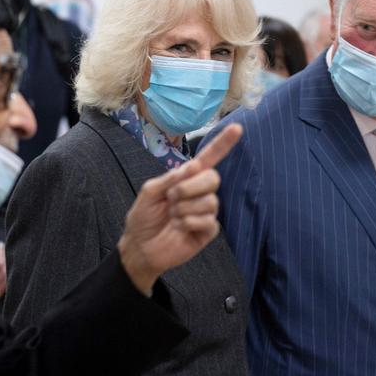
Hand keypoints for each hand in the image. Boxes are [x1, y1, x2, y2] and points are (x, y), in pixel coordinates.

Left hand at [118, 123, 241, 293]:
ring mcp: (205, 212)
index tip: (236, 128)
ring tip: (172, 216)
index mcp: (187, 179)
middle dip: (189, 187)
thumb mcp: (150, 191)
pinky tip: (179, 227)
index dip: (222, 144)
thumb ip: (171, 178)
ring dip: (185, 208)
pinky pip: (208, 220)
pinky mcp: (207, 231)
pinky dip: (189, 222)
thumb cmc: (143, 217)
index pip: (208, 159)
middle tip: (171, 197)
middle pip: (213, 178)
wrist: (139, 247)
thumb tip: (194, 166)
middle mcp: (199, 193)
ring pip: (210, 201)